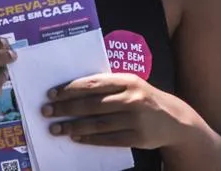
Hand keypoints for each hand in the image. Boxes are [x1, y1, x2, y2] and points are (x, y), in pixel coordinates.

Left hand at [42, 73, 188, 148]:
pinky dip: (90, 139)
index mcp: (126, 81)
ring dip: (73, 126)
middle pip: (91, 104)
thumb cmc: (143, 98)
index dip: (70, 89)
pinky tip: (76, 138)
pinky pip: (108, 139)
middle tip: (46, 112)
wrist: (174, 119)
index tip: (52, 94)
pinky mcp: (137, 137)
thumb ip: (107, 85)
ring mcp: (135, 119)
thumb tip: (72, 89)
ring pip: (97, 123)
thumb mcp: (130, 84)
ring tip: (56, 128)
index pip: (92, 84)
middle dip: (65, 108)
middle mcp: (131, 98)